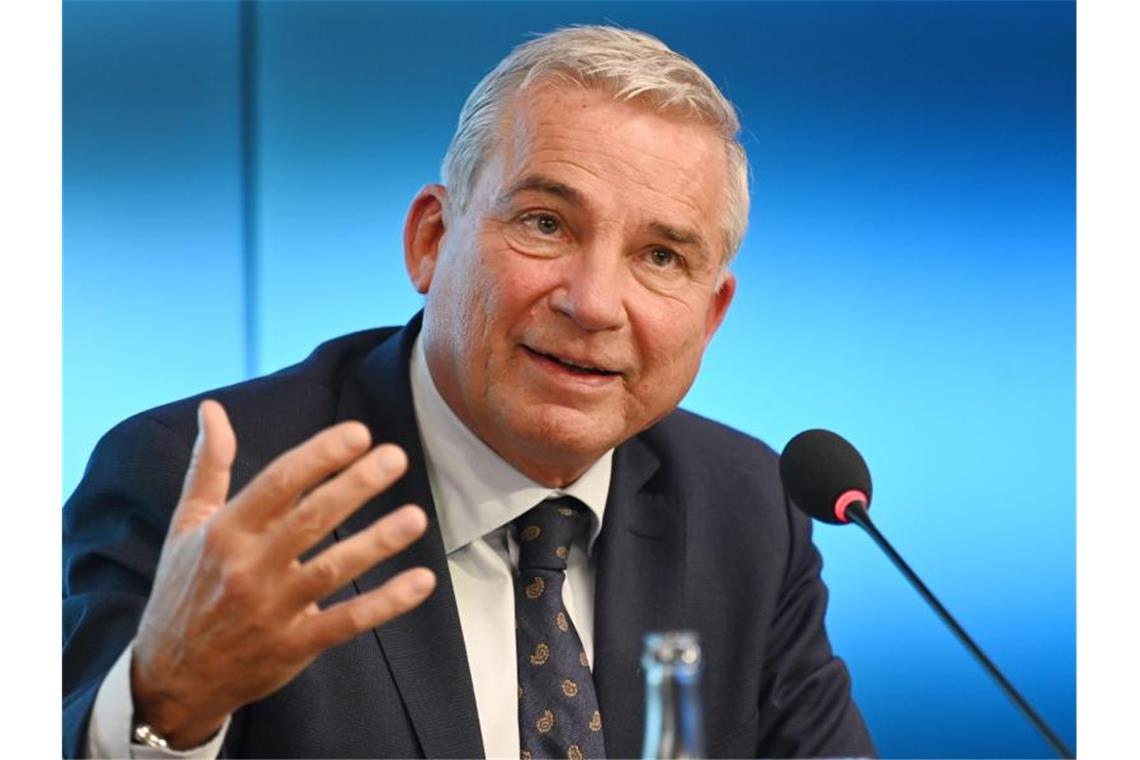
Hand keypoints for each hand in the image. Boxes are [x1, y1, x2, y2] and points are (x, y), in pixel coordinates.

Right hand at [130, 399, 435, 748]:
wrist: (170, 679)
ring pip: (332, 569)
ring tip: (417, 516)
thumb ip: (207, 466)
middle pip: (309, 520)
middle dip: (355, 486)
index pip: (278, 483)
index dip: (320, 456)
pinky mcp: (293, 646)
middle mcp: (248, 568)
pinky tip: (422, 581)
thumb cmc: (184, 589)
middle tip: (396, 458)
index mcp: (225, 532)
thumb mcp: (187, 525)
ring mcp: (272, 610)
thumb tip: (211, 409)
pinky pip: (346, 622)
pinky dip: (386, 603)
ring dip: (377, 541)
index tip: (359, 433)